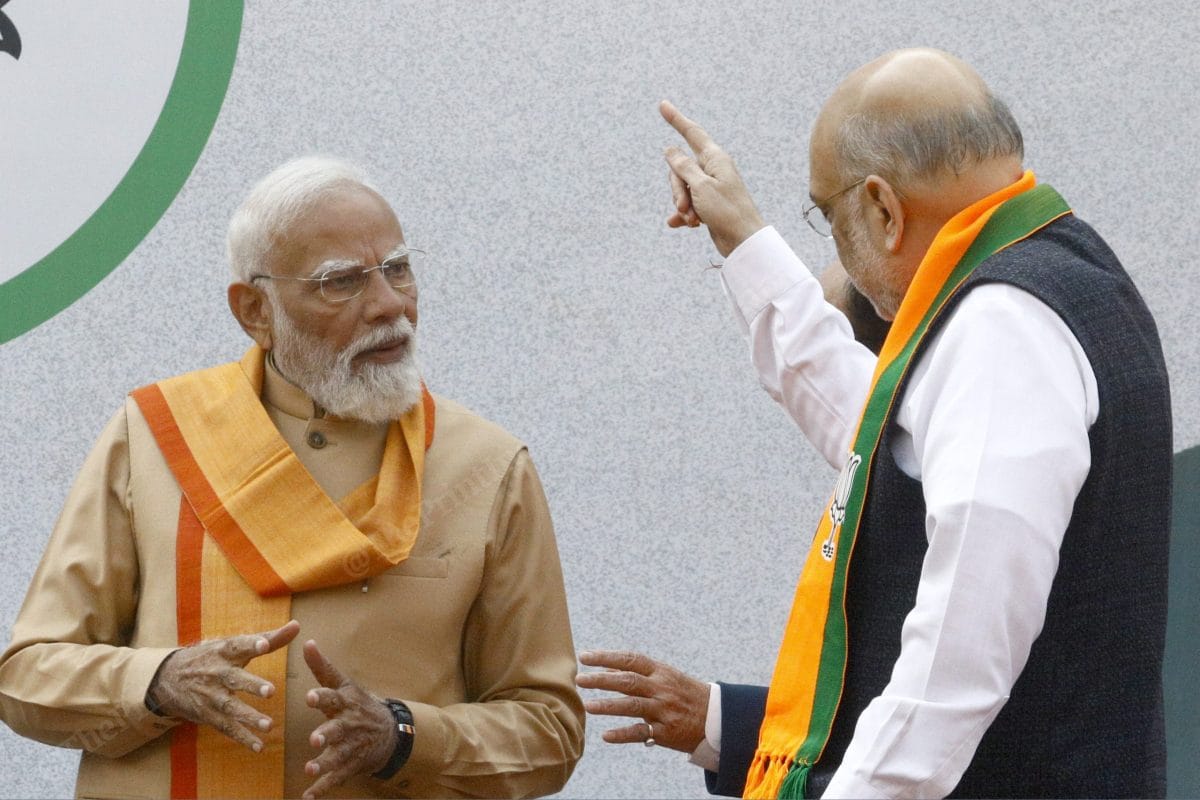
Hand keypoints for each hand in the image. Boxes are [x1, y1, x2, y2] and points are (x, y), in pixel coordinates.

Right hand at [146, 620, 299, 751]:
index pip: (238, 646)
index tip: (264, 644)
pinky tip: (259, 746)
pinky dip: (242, 737)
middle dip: (252, 685)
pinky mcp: (207, 714)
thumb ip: (269, 638)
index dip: (251, 644)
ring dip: (249, 717)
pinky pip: (225, 728)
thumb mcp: (234, 645)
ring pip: (230, 707)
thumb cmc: (213, 657)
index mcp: (225, 651)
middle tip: (271, 691)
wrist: (169, 677)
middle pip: (234, 678)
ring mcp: (211, 695)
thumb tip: (297, 625)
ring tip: (269, 725)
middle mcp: (217, 673)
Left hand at [301, 640, 396, 798]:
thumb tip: (306, 641)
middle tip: (315, 739)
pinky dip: (323, 788)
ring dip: (324, 762)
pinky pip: (337, 778)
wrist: (390, 731)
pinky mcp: (351, 765)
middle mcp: (349, 724)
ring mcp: (351, 746)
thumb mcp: (344, 684)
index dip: (322, 697)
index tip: (310, 697)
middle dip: (327, 734)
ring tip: (311, 768)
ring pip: (337, 755)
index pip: (333, 697)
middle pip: (337, 729)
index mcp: (345, 703)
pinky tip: (309, 797)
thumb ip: (322, 667)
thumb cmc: (359, 704)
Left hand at [576, 649, 708, 752]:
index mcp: (661, 672)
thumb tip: (606, 668)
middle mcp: (661, 688)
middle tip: (580, 680)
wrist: (718, 717)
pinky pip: (642, 733)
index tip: (585, 656)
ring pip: (632, 705)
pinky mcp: (667, 732)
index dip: (606, 657)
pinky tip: (606, 736)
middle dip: (601, 679)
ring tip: (588, 705)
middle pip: (627, 681)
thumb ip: (639, 673)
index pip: (630, 660)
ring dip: (608, 706)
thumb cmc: (686, 694)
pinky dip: (623, 734)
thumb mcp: (667, 677)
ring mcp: (664, 710)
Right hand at [660, 100, 765, 256]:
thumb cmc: (727, 212)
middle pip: (680, 168)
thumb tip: (670, 150)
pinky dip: (684, 215)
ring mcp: (710, 187)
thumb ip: (683, 167)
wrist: (743, 241)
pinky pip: (688, 204)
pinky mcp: (708, 204)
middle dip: (677, 189)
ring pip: (682, 188)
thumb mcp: (701, 187)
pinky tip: (682, 224)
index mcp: (715, 158)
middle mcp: (713, 169)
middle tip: (684, 207)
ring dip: (682, 205)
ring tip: (691, 219)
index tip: (662, 104)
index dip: (676, 119)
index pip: (692, 133)